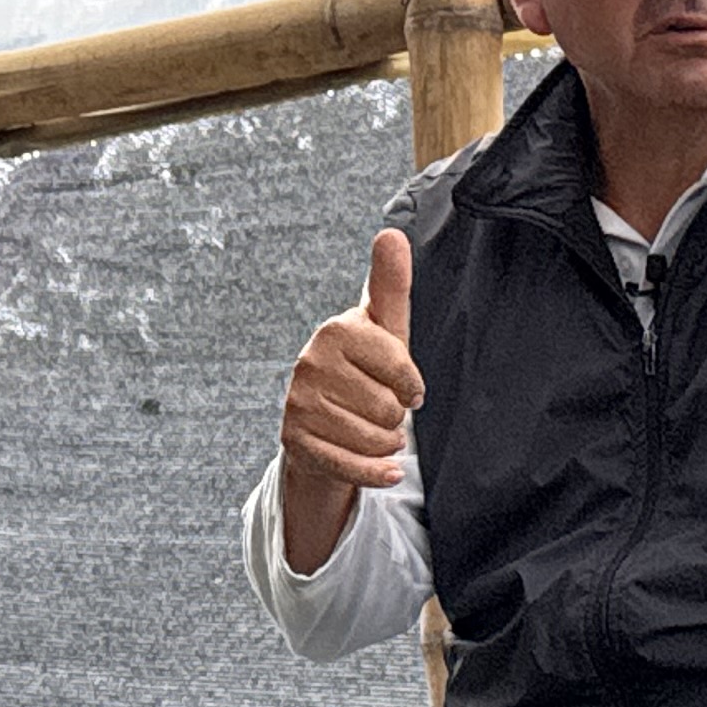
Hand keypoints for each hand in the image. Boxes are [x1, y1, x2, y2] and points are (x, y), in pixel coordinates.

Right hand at [277, 229, 427, 569]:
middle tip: (379, 408)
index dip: (412, 385)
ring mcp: (298, 404)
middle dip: (395, 415)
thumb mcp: (383, 328)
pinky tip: (385, 471)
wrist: (326, 420)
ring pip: (373, 439)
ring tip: (373, 430)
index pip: (401, 367)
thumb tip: (390, 232)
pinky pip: (350, 467)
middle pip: (388, 407)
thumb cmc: (365, 368)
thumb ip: (390, 284)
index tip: (406, 386)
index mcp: (336, 330)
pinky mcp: (294, 441)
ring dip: (385, 443)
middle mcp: (310, 363)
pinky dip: (375, 474)